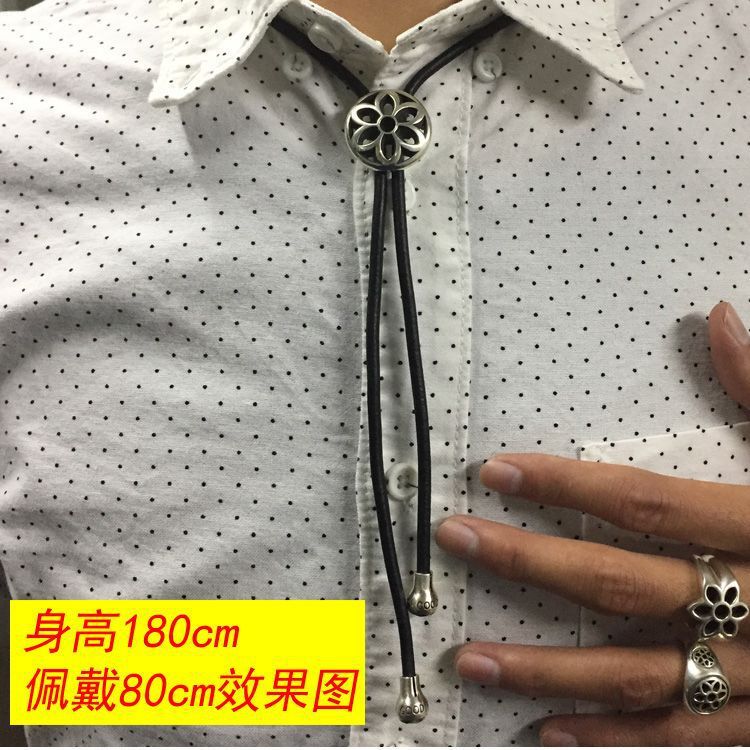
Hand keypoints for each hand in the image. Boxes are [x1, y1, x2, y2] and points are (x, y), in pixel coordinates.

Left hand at [436, 301, 749, 745]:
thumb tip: (720, 316)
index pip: (643, 501)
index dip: (564, 484)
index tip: (495, 472)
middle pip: (620, 582)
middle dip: (529, 562)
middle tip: (458, 540)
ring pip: (638, 674)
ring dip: (548, 670)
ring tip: (472, 660)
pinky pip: (684, 737)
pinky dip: (616, 738)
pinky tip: (549, 731)